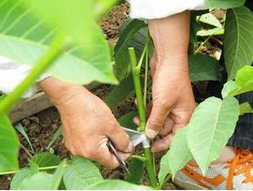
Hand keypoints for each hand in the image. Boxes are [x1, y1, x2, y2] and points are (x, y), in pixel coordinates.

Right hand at [39, 77, 132, 168]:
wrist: (70, 98)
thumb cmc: (89, 109)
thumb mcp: (112, 125)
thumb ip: (122, 140)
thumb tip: (128, 148)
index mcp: (92, 152)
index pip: (112, 164)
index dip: (123, 156)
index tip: (127, 146)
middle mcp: (80, 153)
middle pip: (103, 157)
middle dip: (112, 146)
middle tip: (116, 133)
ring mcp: (74, 147)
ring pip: (95, 150)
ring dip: (103, 142)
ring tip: (104, 127)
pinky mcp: (70, 141)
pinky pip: (86, 144)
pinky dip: (93, 139)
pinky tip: (94, 126)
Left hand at [145, 11, 194, 151]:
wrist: (168, 58)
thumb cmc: (170, 80)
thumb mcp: (162, 104)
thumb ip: (156, 122)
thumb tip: (150, 135)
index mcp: (186, 115)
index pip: (177, 136)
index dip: (164, 143)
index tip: (150, 148)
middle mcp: (180, 111)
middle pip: (166, 128)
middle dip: (152, 129)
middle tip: (139, 131)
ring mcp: (171, 104)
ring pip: (158, 119)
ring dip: (148, 120)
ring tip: (137, 119)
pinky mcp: (162, 97)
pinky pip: (155, 109)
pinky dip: (148, 110)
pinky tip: (139, 106)